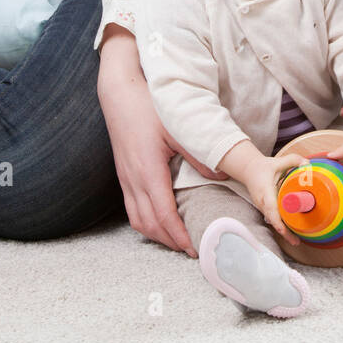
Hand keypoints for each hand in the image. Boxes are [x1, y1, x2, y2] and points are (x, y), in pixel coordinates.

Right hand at [98, 25, 225, 257]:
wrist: (119, 93)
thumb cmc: (149, 107)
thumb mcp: (179, 128)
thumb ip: (200, 155)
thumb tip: (223, 176)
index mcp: (149, 172)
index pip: (164, 216)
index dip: (179, 236)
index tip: (195, 249)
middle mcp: (133, 180)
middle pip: (149, 225)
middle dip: (170, 242)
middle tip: (191, 250)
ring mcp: (125, 179)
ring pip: (137, 219)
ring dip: (156, 234)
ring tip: (177, 240)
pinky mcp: (122, 174)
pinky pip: (131, 208)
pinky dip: (146, 221)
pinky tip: (159, 219)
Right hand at [240, 152, 307, 245]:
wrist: (248, 170)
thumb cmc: (263, 167)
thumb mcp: (277, 161)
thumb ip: (293, 160)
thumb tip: (308, 165)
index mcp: (265, 190)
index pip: (270, 207)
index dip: (277, 219)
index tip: (283, 230)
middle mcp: (262, 202)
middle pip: (273, 219)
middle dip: (283, 231)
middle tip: (296, 242)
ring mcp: (262, 207)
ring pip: (273, 221)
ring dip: (283, 231)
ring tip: (296, 241)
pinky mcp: (265, 209)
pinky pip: (273, 219)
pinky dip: (281, 226)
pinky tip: (291, 233)